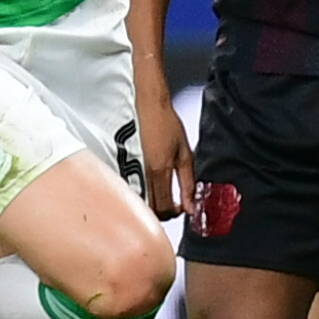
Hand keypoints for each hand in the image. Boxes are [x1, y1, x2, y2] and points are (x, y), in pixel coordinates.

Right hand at [134, 70, 191, 219]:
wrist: (149, 105)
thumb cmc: (167, 124)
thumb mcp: (185, 153)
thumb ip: (188, 181)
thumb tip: (191, 203)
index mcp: (160, 170)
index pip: (164, 206)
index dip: (174, 213)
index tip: (183, 207)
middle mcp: (144, 173)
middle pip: (151, 208)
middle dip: (165, 212)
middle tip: (176, 205)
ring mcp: (133, 169)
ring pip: (142, 200)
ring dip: (155, 204)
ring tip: (167, 196)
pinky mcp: (127, 164)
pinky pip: (137, 188)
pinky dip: (146, 194)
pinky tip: (155, 186)